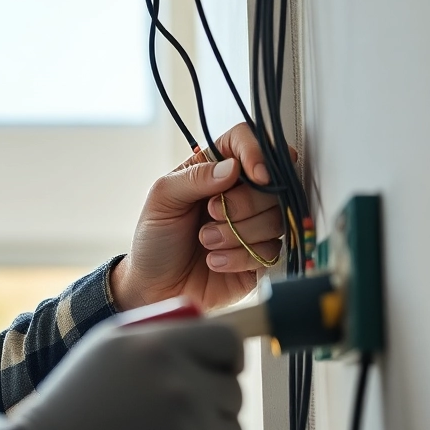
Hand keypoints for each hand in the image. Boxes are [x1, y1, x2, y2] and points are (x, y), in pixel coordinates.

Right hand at [10, 319, 244, 429]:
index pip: (228, 343)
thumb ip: (157, 337)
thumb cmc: (69, 414)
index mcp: (158, 348)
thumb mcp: (102, 351)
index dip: (226, 360)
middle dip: (209, 407)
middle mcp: (182, 387)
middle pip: (233, 392)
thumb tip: (206, 345)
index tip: (218, 374)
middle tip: (166, 425)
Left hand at [111, 124, 291, 311]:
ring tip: (205, 242)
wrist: (155, 288)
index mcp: (214, 170)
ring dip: (236, 234)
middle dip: (240, 204)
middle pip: (272, 184)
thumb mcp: (162, 200)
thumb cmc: (155, 241)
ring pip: (275, 219)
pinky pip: (271, 251)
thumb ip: (194, 177)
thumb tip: (233, 166)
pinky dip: (239, 257)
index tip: (255, 174)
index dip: (257, 152)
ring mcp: (253, 225)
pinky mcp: (259, 256)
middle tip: (210, 214)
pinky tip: (215, 261)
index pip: (246, 141)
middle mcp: (239, 194)